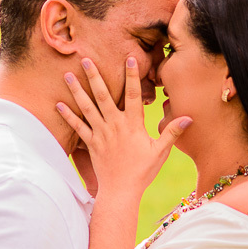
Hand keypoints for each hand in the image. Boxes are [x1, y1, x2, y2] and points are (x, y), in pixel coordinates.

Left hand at [56, 56, 191, 199]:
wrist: (121, 191)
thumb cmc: (143, 171)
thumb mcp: (161, 151)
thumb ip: (172, 132)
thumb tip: (189, 117)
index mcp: (133, 124)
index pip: (133, 94)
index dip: (132, 76)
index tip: (129, 58)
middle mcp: (114, 125)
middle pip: (103, 95)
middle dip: (95, 76)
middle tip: (85, 59)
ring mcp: (100, 134)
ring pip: (87, 108)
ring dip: (77, 90)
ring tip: (67, 75)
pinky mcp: (90, 143)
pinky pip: (77, 127)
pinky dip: (68, 116)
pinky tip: (58, 104)